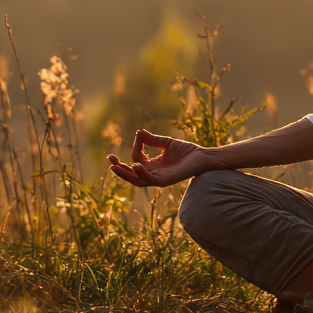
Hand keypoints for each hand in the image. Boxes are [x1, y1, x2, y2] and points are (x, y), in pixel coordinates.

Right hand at [107, 129, 227, 187]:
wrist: (203, 156)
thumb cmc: (187, 151)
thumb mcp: (166, 143)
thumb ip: (152, 140)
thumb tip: (138, 131)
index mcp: (153, 166)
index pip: (136, 159)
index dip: (135, 148)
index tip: (138, 136)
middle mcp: (154, 174)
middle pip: (132, 174)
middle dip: (120, 168)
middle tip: (110, 160)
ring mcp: (160, 179)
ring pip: (138, 180)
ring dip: (126, 174)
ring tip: (115, 167)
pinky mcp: (166, 180)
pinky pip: (151, 180)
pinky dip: (142, 174)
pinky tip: (136, 165)